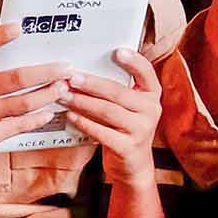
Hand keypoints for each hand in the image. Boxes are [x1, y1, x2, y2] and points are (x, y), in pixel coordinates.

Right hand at [0, 25, 74, 162]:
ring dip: (48, 94)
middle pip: (17, 78)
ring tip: (62, 87)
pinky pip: (19, 125)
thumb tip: (17, 48)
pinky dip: (37, 118)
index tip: (20, 26)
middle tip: (66, 67)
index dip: (0, 36)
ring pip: (24, 103)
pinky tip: (48, 111)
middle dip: (47, 72)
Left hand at [62, 48, 164, 185]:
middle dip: (92, 84)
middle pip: (118, 92)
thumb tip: (84, 70)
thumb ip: (117, 90)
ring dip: (83, 102)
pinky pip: (102, 132)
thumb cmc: (125, 129)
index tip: (117, 51)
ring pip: (108, 111)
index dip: (133, 61)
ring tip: (65, 95)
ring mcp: (141, 130)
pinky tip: (70, 116)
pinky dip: (84, 123)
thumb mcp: (129, 108)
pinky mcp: (128, 148)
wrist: (133, 166)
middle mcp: (151, 111)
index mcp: (152, 95)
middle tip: (71, 77)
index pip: (146, 73)